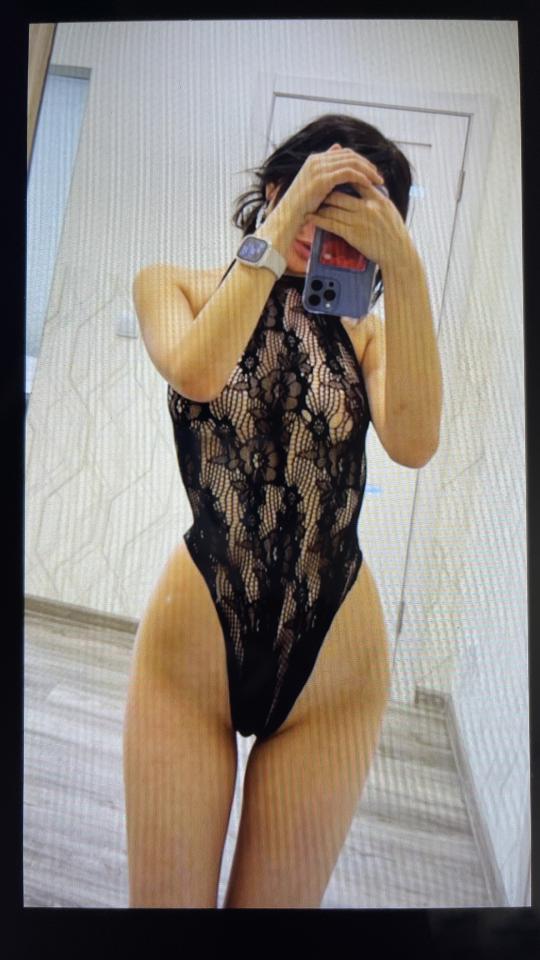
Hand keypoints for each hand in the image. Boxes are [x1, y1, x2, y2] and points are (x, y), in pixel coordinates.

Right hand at [269, 143, 384, 227]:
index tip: (371, 172)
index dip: (360, 161)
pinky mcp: (323, 178)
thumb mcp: (315, 190)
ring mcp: (319, 168)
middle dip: (367, 164)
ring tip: (378, 181)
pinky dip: (361, 177)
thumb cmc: (301, 209)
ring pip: (351, 162)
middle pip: (350, 155)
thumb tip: (340, 173)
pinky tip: (369, 185)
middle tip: (379, 176)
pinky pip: (348, 173)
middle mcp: (317, 160)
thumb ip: (327, 178)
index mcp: (315, 160)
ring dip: (367, 170)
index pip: (344, 153)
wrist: (288, 218)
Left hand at [305, 151, 412, 267]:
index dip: (343, 178)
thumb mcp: (390, 210)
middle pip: (341, 195)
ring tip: (310, 204)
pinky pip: (332, 224)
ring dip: (319, 206)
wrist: (398, 253)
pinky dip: (319, 220)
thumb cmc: (394, 233)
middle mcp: (368, 208)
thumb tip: (369, 188)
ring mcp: (360, 221)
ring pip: (333, 209)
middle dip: (326, 192)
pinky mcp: (353, 235)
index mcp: (378, 200)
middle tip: (314, 191)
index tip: (332, 176)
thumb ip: (378, 199)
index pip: (359, 181)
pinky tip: (311, 218)